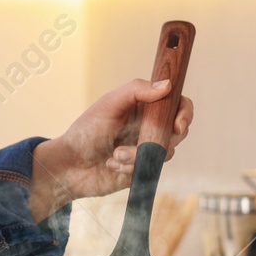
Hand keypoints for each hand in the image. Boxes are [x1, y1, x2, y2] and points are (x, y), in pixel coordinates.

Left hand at [28, 78, 193, 219]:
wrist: (70, 166)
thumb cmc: (85, 131)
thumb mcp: (108, 105)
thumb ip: (136, 90)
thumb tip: (167, 85)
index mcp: (145, 107)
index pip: (177, 105)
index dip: (185, 113)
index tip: (178, 124)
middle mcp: (150, 127)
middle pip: (178, 131)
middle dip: (161, 140)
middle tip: (142, 144)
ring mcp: (148, 149)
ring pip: (165, 153)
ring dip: (138, 155)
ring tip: (114, 155)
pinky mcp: (143, 170)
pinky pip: (151, 170)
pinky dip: (131, 167)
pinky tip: (112, 164)